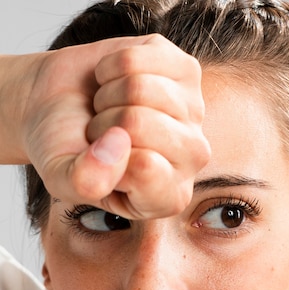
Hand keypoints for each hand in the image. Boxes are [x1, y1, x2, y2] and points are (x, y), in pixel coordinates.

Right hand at [17, 34, 209, 219]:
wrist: (57, 106)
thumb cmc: (67, 150)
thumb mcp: (63, 180)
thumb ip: (86, 182)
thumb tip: (119, 144)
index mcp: (171, 195)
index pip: (147, 172)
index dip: (108, 160)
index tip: (101, 163)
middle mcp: (193, 158)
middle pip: (141, 124)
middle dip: (104, 123)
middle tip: (102, 132)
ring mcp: (195, 112)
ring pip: (140, 88)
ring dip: (108, 96)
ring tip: (108, 109)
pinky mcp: (187, 70)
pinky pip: (137, 59)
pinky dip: (110, 67)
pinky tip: (114, 84)